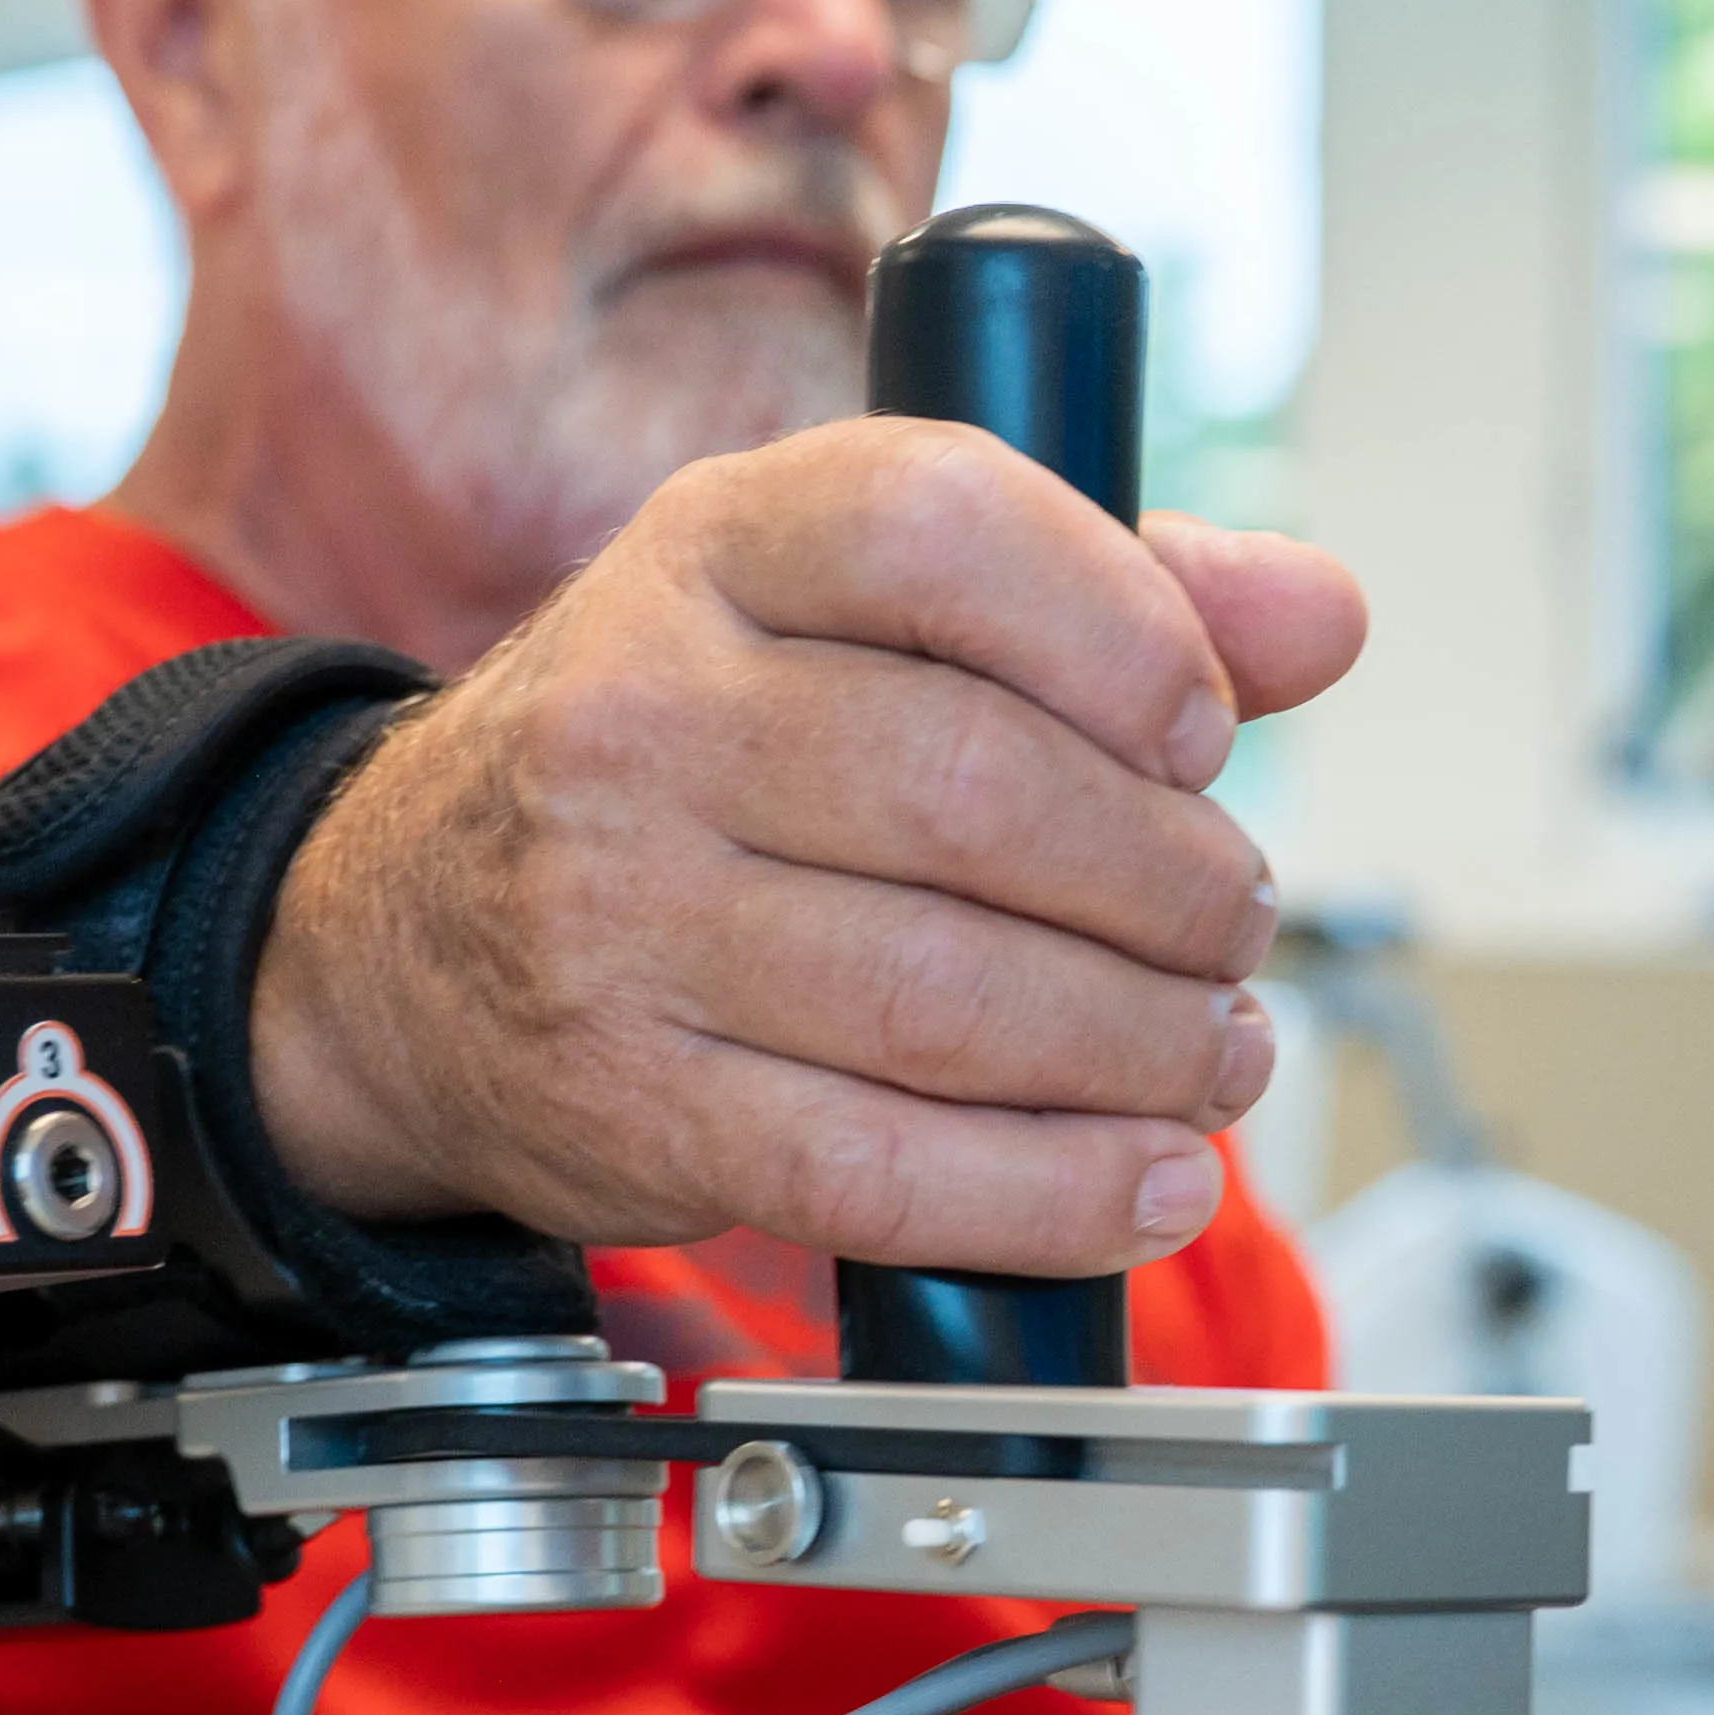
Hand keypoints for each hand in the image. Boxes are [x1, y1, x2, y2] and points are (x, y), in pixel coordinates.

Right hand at [250, 417, 1363, 1271]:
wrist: (394, 945)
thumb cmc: (676, 759)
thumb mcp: (846, 612)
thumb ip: (1102, 590)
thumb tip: (1320, 615)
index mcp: (716, 547)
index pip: (936, 524)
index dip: (1118, 627)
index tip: (1203, 725)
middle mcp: (642, 714)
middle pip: (979, 793)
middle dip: (1170, 883)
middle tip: (1230, 924)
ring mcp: (616, 917)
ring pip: (952, 998)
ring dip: (1142, 1046)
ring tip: (1210, 1048)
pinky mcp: (628, 1103)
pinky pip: (883, 1169)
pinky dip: (1054, 1190)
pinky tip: (1146, 1174)